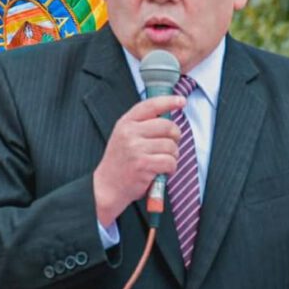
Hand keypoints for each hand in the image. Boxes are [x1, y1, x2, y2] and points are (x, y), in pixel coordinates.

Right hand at [93, 95, 184, 226]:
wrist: (107, 187)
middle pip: (167, 126)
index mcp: (125, 123)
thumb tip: (168, 115)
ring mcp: (136, 148)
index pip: (151, 106)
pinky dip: (171, 168)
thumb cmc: (120, 162)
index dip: (169, 101)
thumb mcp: (124, 136)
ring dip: (173, 156)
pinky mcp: (143, 164)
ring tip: (162, 162)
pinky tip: (163, 172)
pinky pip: (170, 161)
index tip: (182, 101)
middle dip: (175, 137)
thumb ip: (141, 125)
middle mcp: (130, 133)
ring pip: (171, 146)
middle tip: (170, 146)